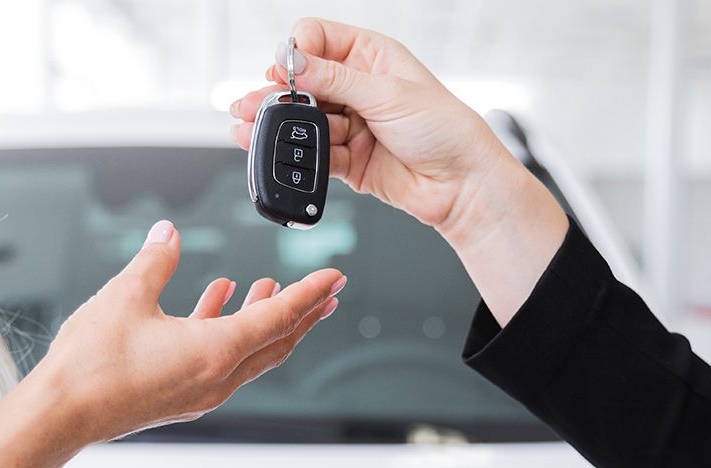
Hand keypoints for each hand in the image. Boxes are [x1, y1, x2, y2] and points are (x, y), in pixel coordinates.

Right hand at [33, 219, 344, 446]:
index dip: (309, 293)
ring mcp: (203, 391)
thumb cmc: (92, 365)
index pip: (279, 318)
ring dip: (262, 319)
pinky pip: (221, 360)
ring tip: (268, 289)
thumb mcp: (125, 297)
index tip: (333, 277)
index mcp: (216, 352)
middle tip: (327, 294)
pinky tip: (216, 302)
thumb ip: (155, 261)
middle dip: (303, 314)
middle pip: (276, 342)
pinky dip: (227, 330)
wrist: (63, 414)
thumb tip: (169, 234)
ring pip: (250, 352)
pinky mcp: (184, 396)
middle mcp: (219, 377)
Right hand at [230, 19, 567, 324]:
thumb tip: (295, 65)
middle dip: (276, 96)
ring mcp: (353, 126)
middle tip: (248, 105)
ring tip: (249, 133)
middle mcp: (359, 89)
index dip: (297, 54)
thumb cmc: (444, 129)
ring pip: (306, 123)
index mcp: (371, 57)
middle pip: (305, 86)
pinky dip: (299, 158)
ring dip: (279, 130)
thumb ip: (336, 81)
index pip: (319, 41)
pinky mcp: (350, 161)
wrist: (462, 184)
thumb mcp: (387, 94)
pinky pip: (317, 157)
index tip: (284, 71)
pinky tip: (277, 157)